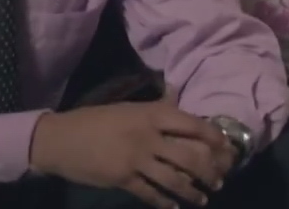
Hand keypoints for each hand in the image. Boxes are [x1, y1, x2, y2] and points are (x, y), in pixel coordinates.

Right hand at [30, 100, 235, 208]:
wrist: (61, 139)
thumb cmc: (96, 120)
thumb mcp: (128, 108)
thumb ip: (156, 105)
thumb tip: (177, 92)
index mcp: (150, 114)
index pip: (192, 124)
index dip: (214, 138)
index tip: (227, 149)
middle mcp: (147, 135)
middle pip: (190, 156)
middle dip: (209, 172)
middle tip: (218, 181)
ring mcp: (135, 158)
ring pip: (174, 180)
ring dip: (192, 192)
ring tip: (201, 200)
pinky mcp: (123, 179)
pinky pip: (152, 194)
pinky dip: (165, 203)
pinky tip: (173, 207)